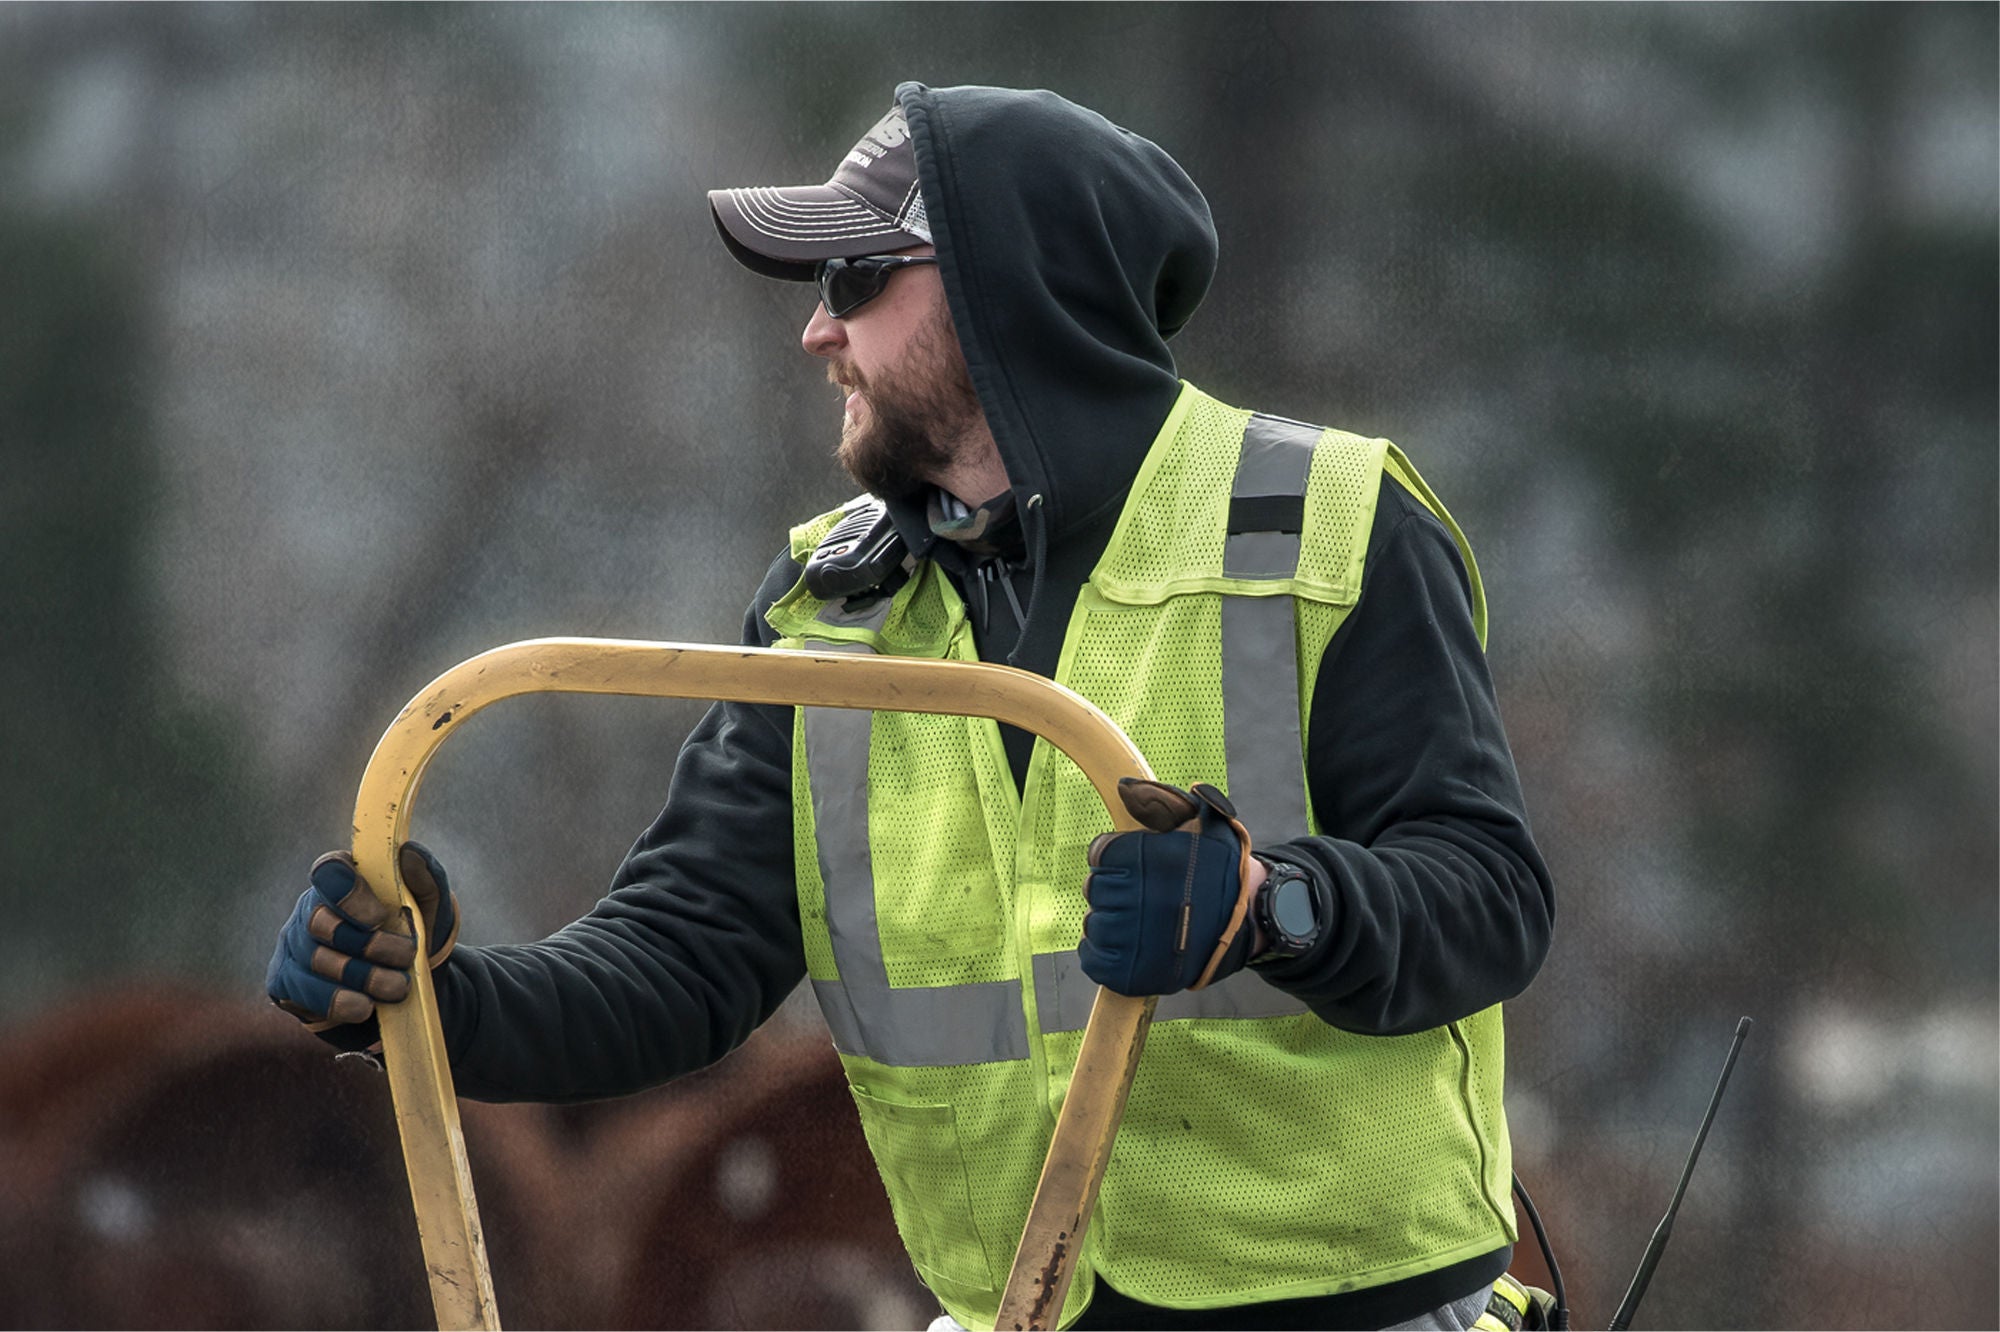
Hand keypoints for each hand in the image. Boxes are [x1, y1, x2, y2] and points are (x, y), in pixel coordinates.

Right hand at [265, 842, 458, 1029]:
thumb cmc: (414, 934)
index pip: (329, 872)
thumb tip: (408, 853)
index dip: (350, 894)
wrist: (408, 987)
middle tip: (406, 956)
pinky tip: (364, 1006)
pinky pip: (304, 993)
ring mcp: (295, 946)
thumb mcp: (431, 906)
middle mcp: (311, 909)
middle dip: (369, 945)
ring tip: (398, 987)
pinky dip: (338, 1002)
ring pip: (316, 960)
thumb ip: (425, 876)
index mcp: (343, 880)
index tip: (381, 917)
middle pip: (321, 922)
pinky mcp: (286, 983)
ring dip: (363, 976)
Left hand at [1078, 780, 1262, 995]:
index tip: (1136, 865)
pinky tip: (1129, 943)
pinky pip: (1094, 957)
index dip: (1116, 857)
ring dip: (1110, 920)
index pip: (1101, 853)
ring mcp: (1137, 939)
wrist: (1249, 921)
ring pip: (1094, 923)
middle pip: (1095, 888)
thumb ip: (1163, 800)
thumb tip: (1124, 787)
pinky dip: (1104, 951)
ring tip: (1141, 920)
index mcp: (1156, 858)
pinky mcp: (1133, 972)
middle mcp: (1144, 897)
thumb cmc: (1220, 868)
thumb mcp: (1204, 820)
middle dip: (1114, 887)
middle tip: (1142, 893)